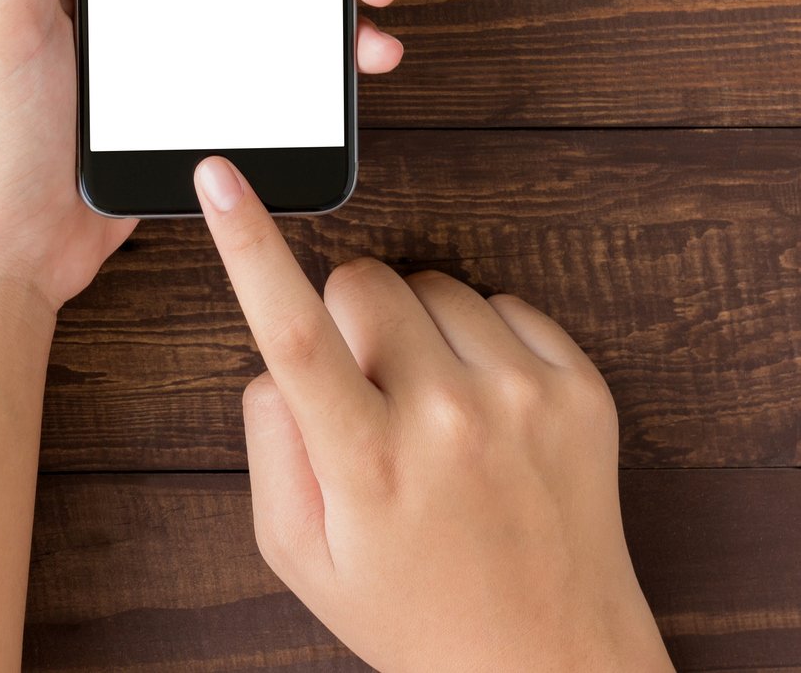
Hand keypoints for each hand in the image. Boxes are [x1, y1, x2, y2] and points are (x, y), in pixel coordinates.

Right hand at [193, 157, 673, 672]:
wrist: (549, 659)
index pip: (291, 330)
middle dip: (346, 318)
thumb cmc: (415, 609)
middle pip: (361, 282)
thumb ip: (270, 442)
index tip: (221, 176)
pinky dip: (480, 342)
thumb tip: (279, 356)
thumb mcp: (300, 552)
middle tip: (365, 395)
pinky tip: (482, 411)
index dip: (247, 244)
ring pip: (431, 285)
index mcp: (367, 464)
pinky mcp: (578, 387)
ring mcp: (522, 398)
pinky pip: (501, 303)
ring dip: (418, 330)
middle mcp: (448, 421)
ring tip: (432, 415)